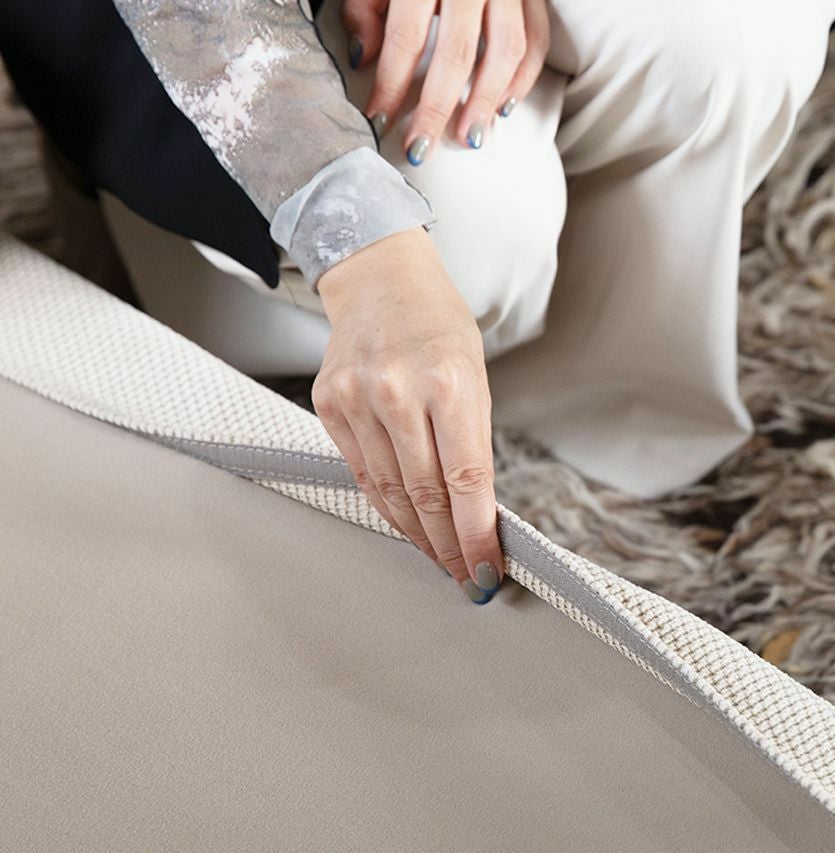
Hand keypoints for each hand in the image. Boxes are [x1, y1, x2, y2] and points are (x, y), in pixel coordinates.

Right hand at [312, 227, 503, 603]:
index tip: (486, 567)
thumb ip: (474, 441)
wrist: (380, 277)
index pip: (467, 479)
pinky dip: (387, 505)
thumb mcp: (476, 374)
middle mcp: (399, 391)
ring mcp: (357, 399)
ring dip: (418, 535)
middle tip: (464, 575)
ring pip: (390, 492)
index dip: (477, 535)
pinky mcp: (329, 406)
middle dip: (449, 546)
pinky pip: (363, 473)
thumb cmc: (437, 324)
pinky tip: (406, 524)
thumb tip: (478, 511)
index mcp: (449, 381)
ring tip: (439, 557)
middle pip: (426, 495)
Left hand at [343, 0, 549, 159]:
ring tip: (468, 137)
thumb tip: (364, 60)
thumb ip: (365, 4)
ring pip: (504, 54)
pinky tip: (504, 106)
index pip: (406, 37)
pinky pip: (536, 42)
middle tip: (422, 147)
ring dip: (485, 103)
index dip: (391, 84)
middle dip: (436, 109)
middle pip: (456, 56)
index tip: (379, 118)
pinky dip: (522, 79)